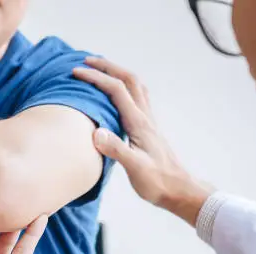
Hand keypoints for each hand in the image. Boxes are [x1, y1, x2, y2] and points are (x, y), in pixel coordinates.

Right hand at [73, 57, 212, 225]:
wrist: (179, 190)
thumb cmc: (157, 182)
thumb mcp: (135, 168)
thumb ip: (116, 149)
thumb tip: (96, 132)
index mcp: (139, 123)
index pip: (116, 90)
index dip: (96, 78)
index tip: (76, 72)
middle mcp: (145, 117)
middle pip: (128, 80)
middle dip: (107, 66)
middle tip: (86, 61)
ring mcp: (148, 122)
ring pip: (135, 86)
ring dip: (117, 73)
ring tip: (101, 70)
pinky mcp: (147, 129)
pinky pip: (136, 99)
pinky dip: (124, 88)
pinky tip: (116, 96)